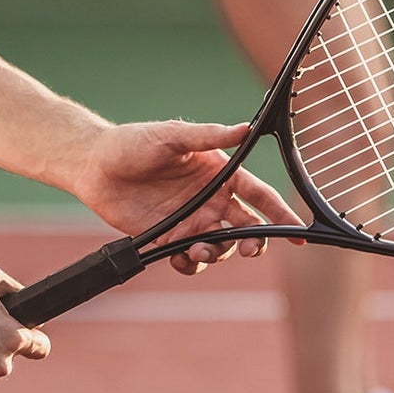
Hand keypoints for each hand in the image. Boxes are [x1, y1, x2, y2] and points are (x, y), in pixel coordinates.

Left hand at [71, 120, 303, 273]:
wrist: (94, 166)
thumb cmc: (133, 142)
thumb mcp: (172, 135)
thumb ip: (208, 136)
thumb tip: (245, 128)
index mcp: (217, 172)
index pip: (257, 194)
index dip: (279, 211)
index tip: (299, 230)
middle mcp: (209, 198)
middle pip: (247, 227)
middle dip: (255, 241)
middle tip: (249, 248)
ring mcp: (190, 220)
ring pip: (222, 246)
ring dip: (220, 253)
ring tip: (200, 248)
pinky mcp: (168, 239)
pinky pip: (191, 259)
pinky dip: (192, 264)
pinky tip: (182, 258)